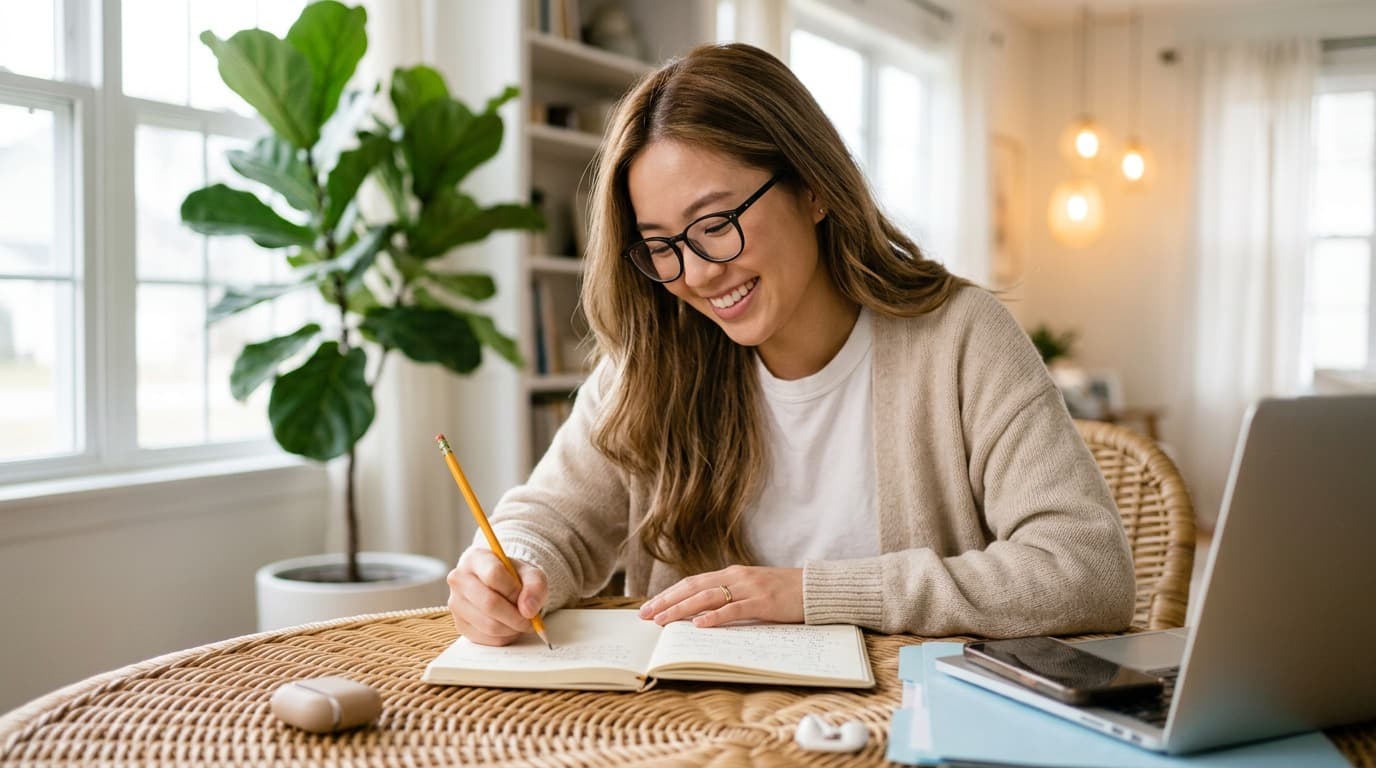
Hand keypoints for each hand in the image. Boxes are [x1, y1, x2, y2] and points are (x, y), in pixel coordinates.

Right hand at [446, 546, 547, 645]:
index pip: (493, 575)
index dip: (514, 590)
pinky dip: (504, 637)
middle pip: (489, 603)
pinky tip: (510, 628)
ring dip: (512, 629)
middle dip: (516, 617)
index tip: (526, 598)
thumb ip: (535, 586)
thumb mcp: (531, 574)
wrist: (500, 586)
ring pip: (488, 624)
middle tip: (530, 620)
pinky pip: (485, 638)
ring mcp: (456, 603)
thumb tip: (529, 611)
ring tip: (521, 622)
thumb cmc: (514, 577)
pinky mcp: (460, 625)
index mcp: (475, 559)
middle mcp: (459, 579)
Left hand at [637, 565, 803, 627]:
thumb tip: (702, 613)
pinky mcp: (763, 602)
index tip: (649, 606)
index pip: (692, 582)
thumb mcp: (753, 590)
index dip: (669, 594)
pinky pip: (734, 610)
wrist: (816, 588)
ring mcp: (749, 588)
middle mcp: (736, 577)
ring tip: (662, 620)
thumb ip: (731, 597)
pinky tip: (699, 625)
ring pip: (707, 597)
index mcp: (732, 574)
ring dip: (681, 609)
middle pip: (692, 587)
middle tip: (644, 615)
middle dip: (666, 601)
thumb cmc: (785, 593)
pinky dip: (715, 617)